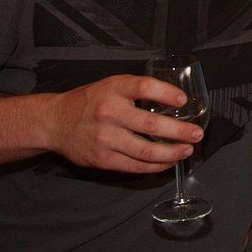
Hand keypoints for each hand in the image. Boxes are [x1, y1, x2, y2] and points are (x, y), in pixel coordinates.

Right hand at [44, 74, 204, 173]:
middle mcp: (109, 112)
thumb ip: (137, 91)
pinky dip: (154, 166)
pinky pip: (134, 166)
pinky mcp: (102, 158)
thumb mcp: (112, 85)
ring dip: (171, 152)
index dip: (166, 93)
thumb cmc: (89, 102)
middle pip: (151, 123)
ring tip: (186, 150)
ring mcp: (105, 137)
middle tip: (196, 134)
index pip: (144, 87)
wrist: (55, 122)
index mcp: (114, 88)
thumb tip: (173, 99)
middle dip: (179, 131)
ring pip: (145, 149)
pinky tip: (167, 162)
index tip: (183, 99)